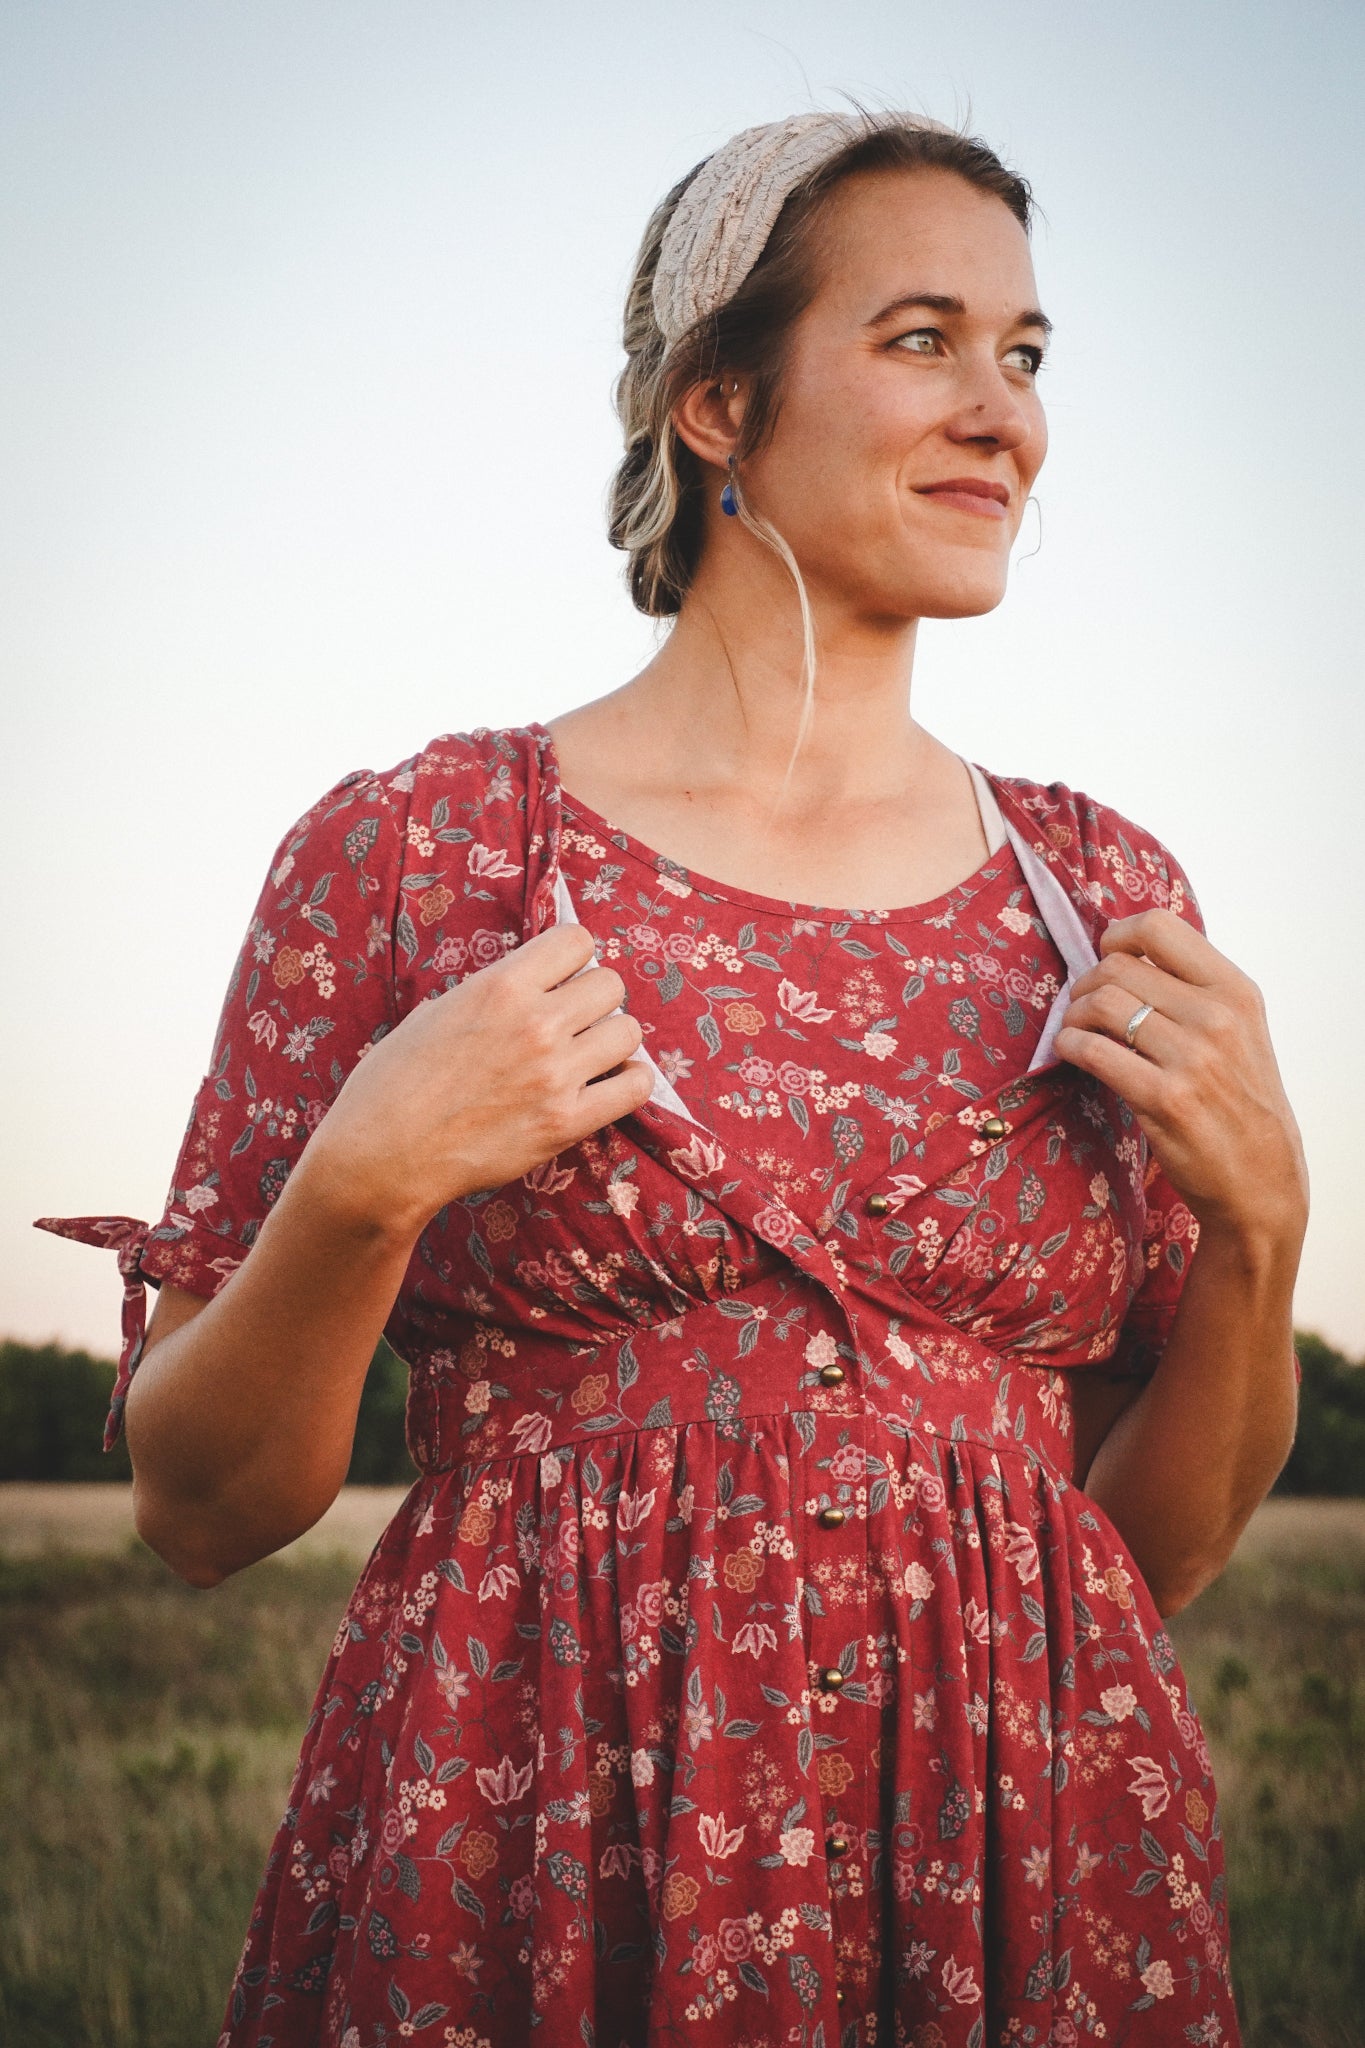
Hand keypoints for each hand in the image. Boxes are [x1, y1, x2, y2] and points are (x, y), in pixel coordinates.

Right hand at [298, 923, 654, 1237]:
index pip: (577, 940)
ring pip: (628, 1032)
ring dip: (611, 1040)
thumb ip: (493, 994)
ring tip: (588, 1055)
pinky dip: (629, 1082)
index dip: (570, 959)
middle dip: (593, 999)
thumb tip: (531, 983)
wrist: (383, 1156)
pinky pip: (635, 1088)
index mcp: (501, 987)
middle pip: (610, 984)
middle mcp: (536, 1024)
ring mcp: (556, 1075)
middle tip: (572, 1021)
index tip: (558, 978)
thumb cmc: (394, 1083)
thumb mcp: (438, 1012)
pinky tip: (608, 1084)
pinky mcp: (567, 1122)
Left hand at [1053, 910, 1307, 1250]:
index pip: (1159, 927)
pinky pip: (1093, 1052)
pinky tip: (1071, 1052)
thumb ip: (1194, 991)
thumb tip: (1124, 954)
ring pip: (1100, 1005)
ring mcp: (1193, 1059)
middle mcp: (1218, 1018)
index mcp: (1236, 991)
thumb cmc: (1240, 1102)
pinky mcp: (1165, 1099)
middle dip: (1085, 983)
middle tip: (1080, 1005)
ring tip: (1074, 1030)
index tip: (1105, 956)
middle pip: (1118, 967)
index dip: (1117, 936)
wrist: (1262, 1180)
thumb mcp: (1240, 1031)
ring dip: (1072, 1015)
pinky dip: (1069, 1046)